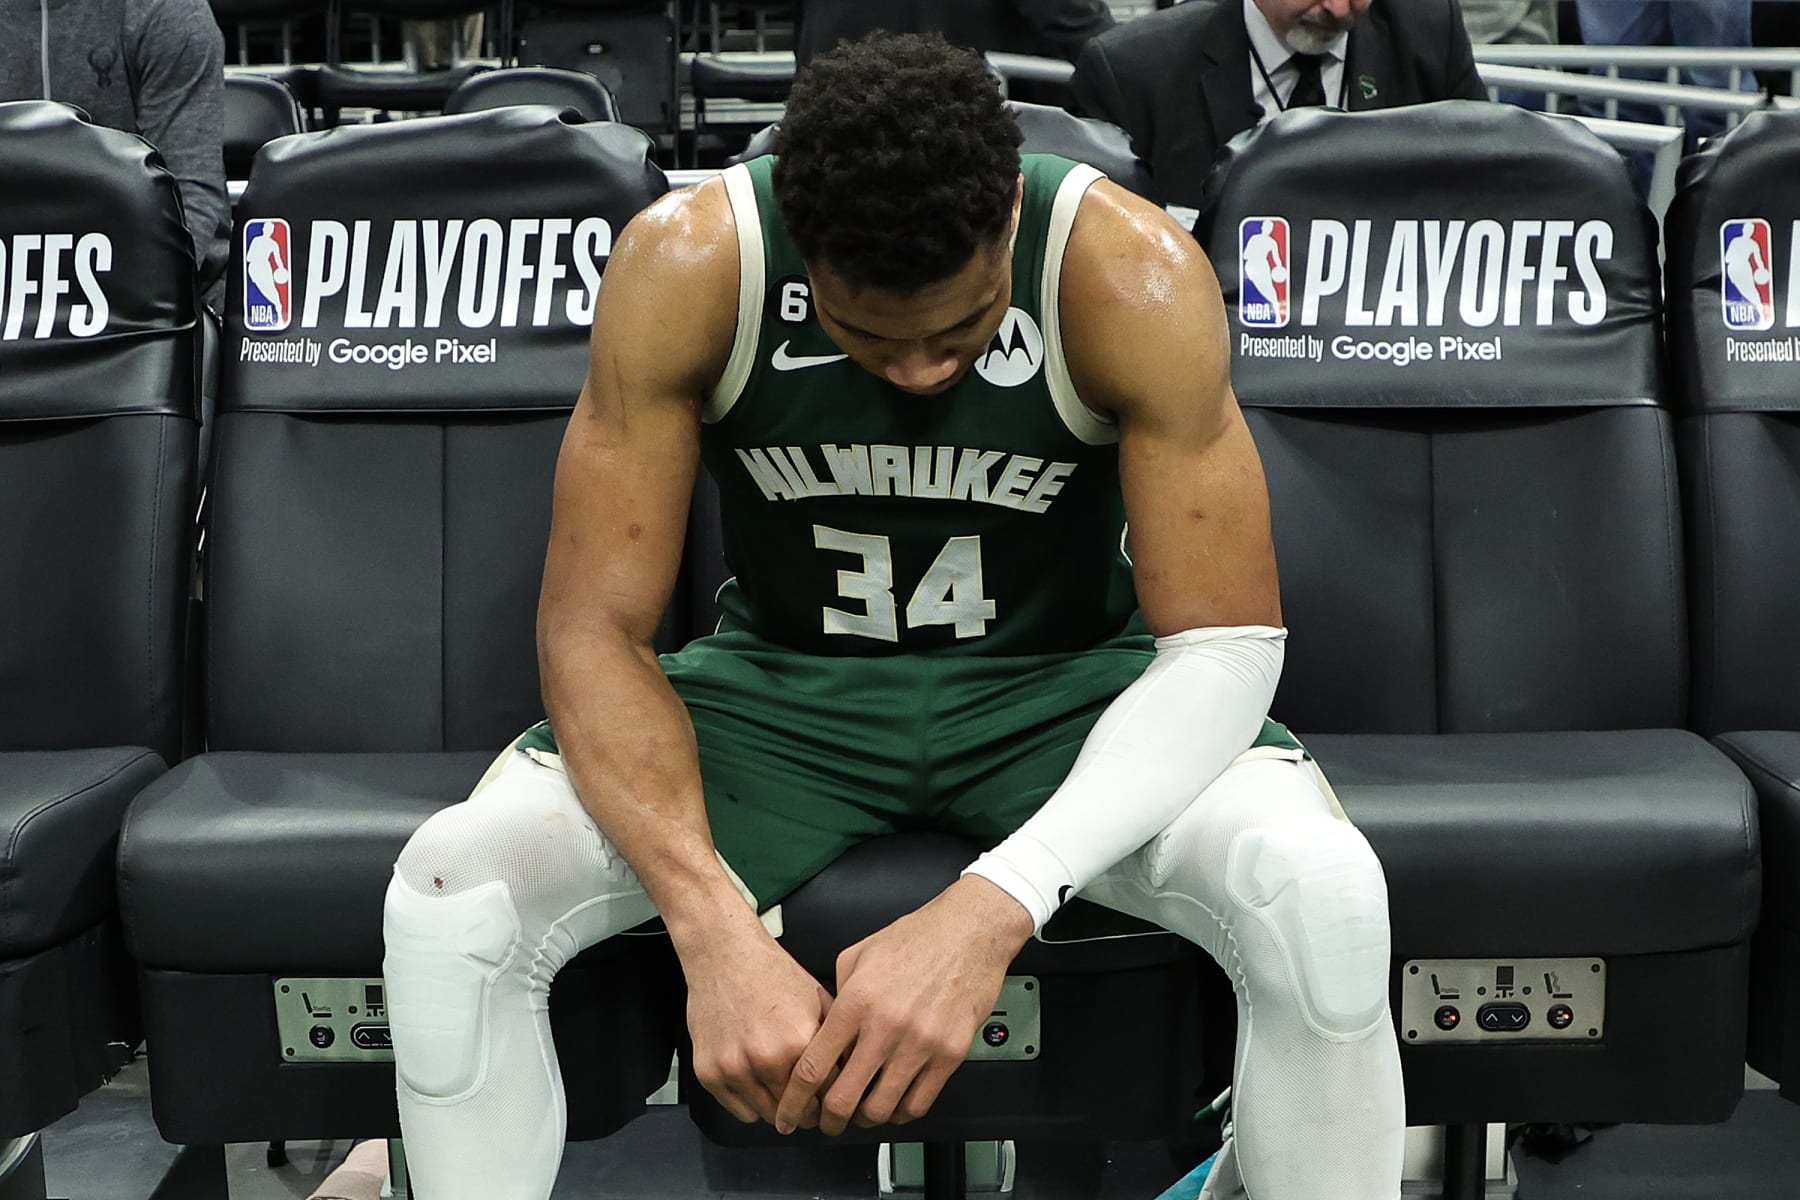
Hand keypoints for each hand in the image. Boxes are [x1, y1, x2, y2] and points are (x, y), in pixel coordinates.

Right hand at [684, 929, 836, 1127]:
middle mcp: (766, 1058)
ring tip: (783, 1089)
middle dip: (809, 1111)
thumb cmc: (770, 973)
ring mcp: (734, 1067)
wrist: (726, 955)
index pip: (828, 1097)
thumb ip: (837, 1040)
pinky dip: (751, 1102)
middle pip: (799, 1114)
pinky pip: (740, 1111)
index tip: (835, 1106)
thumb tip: (854, 1073)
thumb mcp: (818, 1000)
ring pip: (768, 1116)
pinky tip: (758, 1081)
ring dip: (779, 1109)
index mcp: (799, 1040)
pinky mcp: (709, 1073)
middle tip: (810, 1103)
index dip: (835, 1103)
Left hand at [775, 876, 1033, 1135]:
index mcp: (856, 1002)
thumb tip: (828, 1028)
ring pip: (882, 1108)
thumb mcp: (858, 955)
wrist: (969, 931)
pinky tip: (896, 1104)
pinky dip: (902, 1113)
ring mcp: (920, 1043)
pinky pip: (919, 1103)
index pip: (813, 1066)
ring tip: (864, 1113)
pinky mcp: (950, 1054)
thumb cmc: (917, 938)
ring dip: (867, 1119)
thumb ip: (837, 994)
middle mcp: (885, 1026)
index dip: (795, 1100)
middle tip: (827, 1123)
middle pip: (844, 1098)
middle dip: (829, 1121)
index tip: (789, 1113)